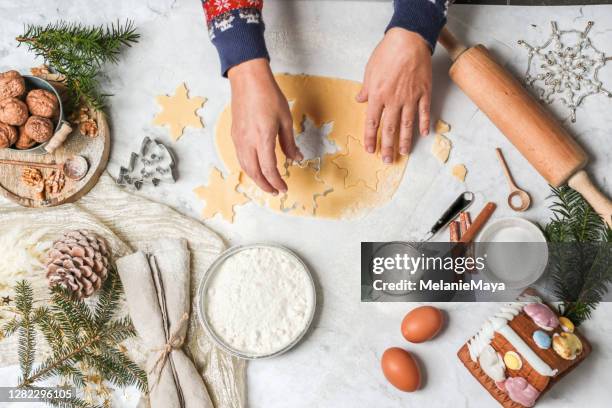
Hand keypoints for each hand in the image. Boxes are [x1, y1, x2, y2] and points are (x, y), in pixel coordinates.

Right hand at [228, 58, 302, 194]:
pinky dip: (249, 167)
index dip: (276, 182)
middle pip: (254, 172)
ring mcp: (238, 138)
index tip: (284, 188)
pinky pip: (241, 157)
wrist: (247, 79)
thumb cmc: (268, 95)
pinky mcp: (235, 134)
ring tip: (267, 184)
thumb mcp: (285, 119)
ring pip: (245, 166)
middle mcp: (247, 141)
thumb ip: (289, 143)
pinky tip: (256, 168)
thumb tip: (297, 159)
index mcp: (262, 138)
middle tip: (275, 192)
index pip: (268, 168)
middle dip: (265, 185)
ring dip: (256, 178)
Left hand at [357, 28, 431, 161]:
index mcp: (378, 95)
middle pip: (389, 128)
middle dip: (387, 146)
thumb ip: (366, 88)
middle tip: (386, 160)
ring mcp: (410, 97)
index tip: (370, 150)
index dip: (371, 138)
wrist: (409, 40)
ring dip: (405, 140)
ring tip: (404, 153)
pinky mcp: (424, 92)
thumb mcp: (370, 70)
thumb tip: (360, 99)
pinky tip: (423, 134)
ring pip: (407, 124)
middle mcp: (393, 100)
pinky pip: (424, 112)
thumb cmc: (387, 53)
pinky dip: (424, 123)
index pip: (372, 122)